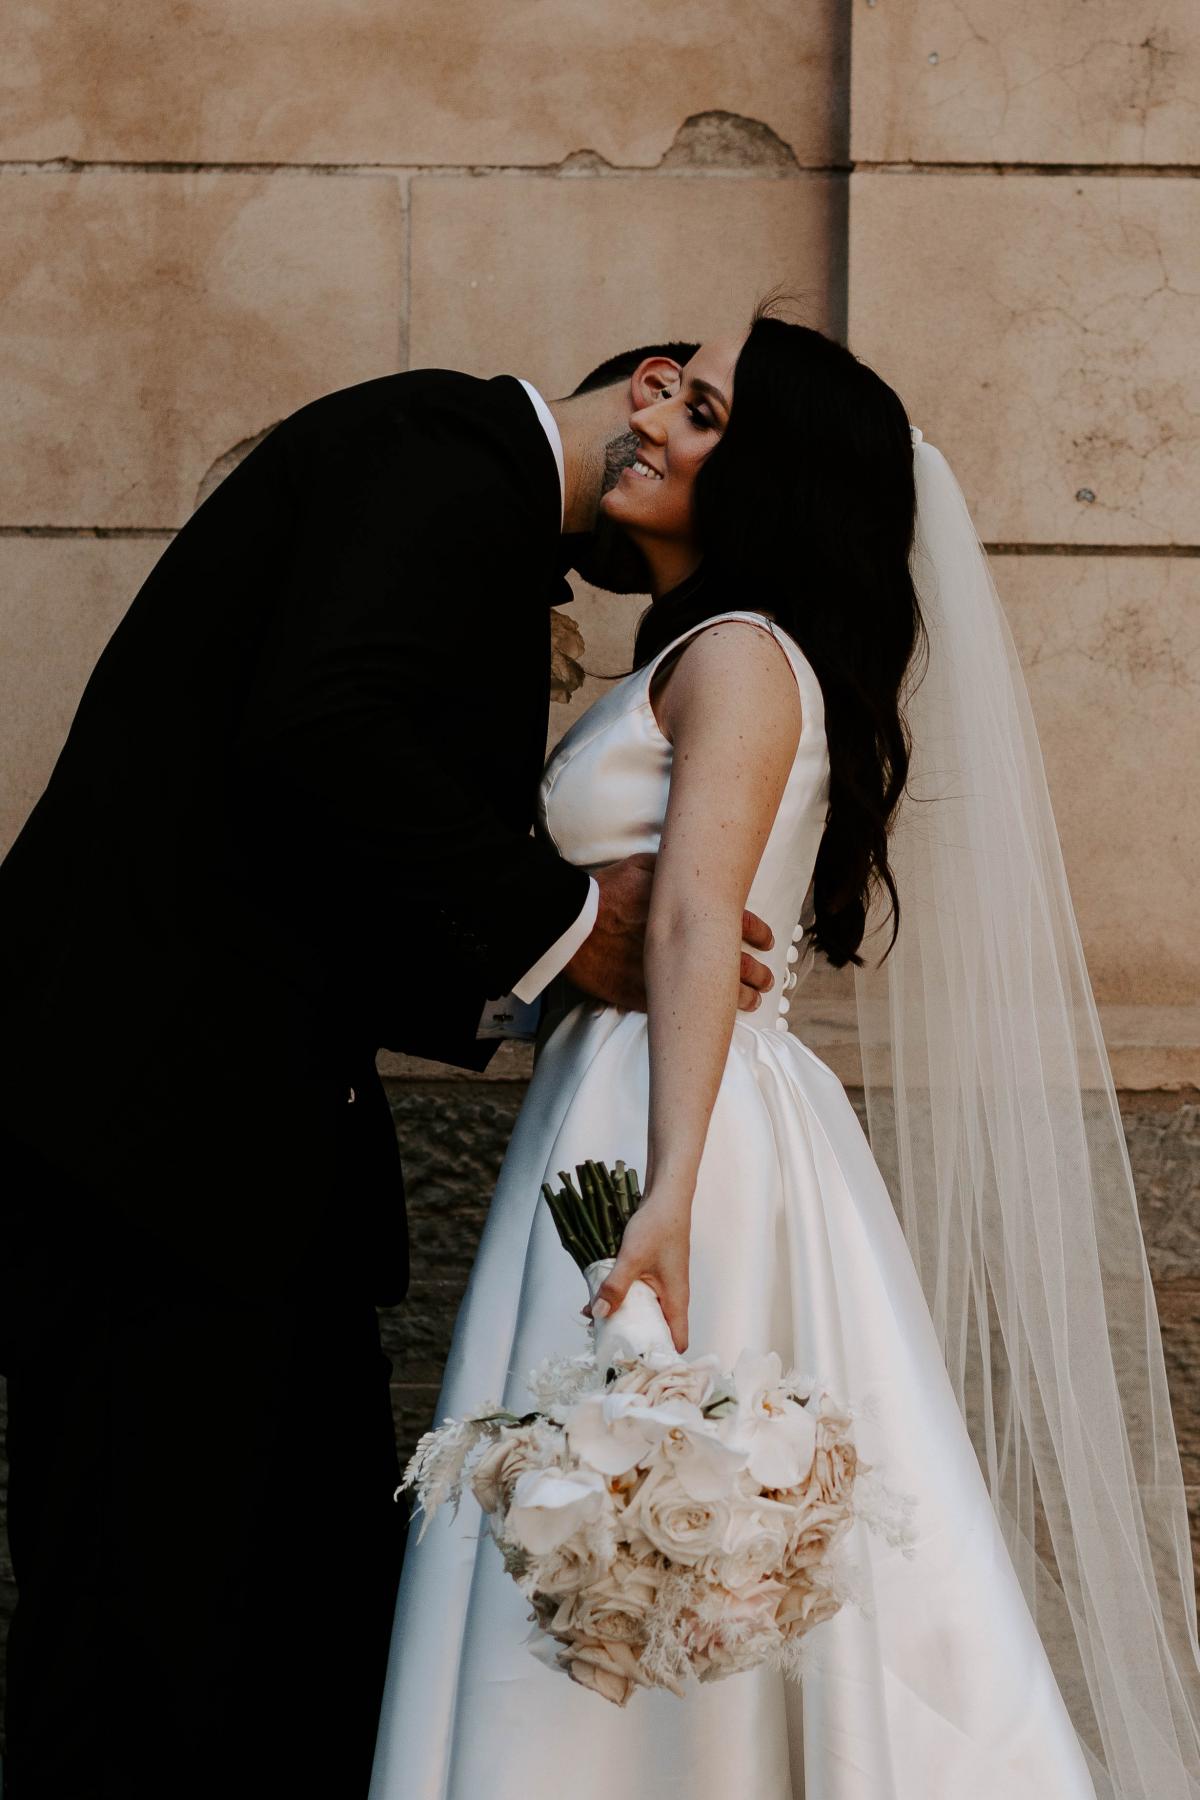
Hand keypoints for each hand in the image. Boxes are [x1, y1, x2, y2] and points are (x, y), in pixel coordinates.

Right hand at [565, 854, 774, 1013]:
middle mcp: (684, 945)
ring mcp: (666, 973)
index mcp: (690, 913)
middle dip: (755, 972)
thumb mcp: (641, 867)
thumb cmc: (605, 893)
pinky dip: (701, 1013)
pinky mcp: (643, 994)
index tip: (767, 942)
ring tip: (754, 1001)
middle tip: (767, 979)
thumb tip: (688, 867)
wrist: (571, 925)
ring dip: (739, 997)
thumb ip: (670, 870)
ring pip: (714, 990)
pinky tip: (714, 1018)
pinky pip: (681, 1007)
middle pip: (733, 962)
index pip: (738, 923)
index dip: (757, 934)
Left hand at [584, 1195, 691, 1353]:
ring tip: (595, 1323)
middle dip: (632, 1339)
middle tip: (605, 1346)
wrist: (665, 1197)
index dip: (658, 1356)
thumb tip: (600, 1314)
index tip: (634, 1363)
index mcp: (676, 1300)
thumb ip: (616, 1287)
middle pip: (655, 1330)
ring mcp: (662, 1285)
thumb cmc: (658, 1226)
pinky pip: (636, 1295)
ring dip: (622, 1317)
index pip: (675, 1341)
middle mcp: (671, 1297)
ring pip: (642, 1311)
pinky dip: (620, 1299)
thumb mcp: (632, 1258)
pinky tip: (598, 1298)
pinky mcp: (652, 1274)